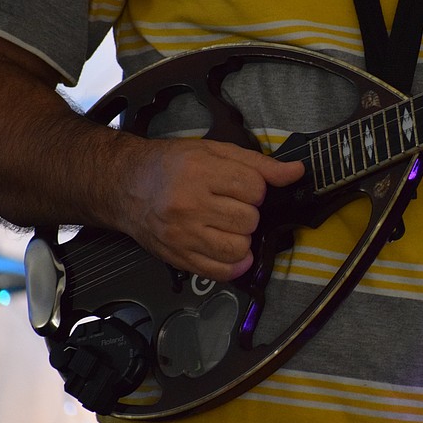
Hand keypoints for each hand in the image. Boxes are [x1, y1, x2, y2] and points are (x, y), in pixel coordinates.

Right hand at [121, 138, 304, 281]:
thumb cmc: (171, 165)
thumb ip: (258, 163)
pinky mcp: (178, 257)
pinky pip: (220, 271)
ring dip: (242, 238)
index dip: (256, 188)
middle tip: (232, 205)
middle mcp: (189, 204)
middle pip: (249, 220)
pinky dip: (233, 264)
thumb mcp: (214, 151)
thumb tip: (296, 172)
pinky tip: (228, 249)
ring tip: (228, 225)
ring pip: (239, 248)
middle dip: (248, 212)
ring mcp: (182, 234)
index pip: (255, 188)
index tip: (243, 186)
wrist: (126, 185)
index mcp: (199, 171)